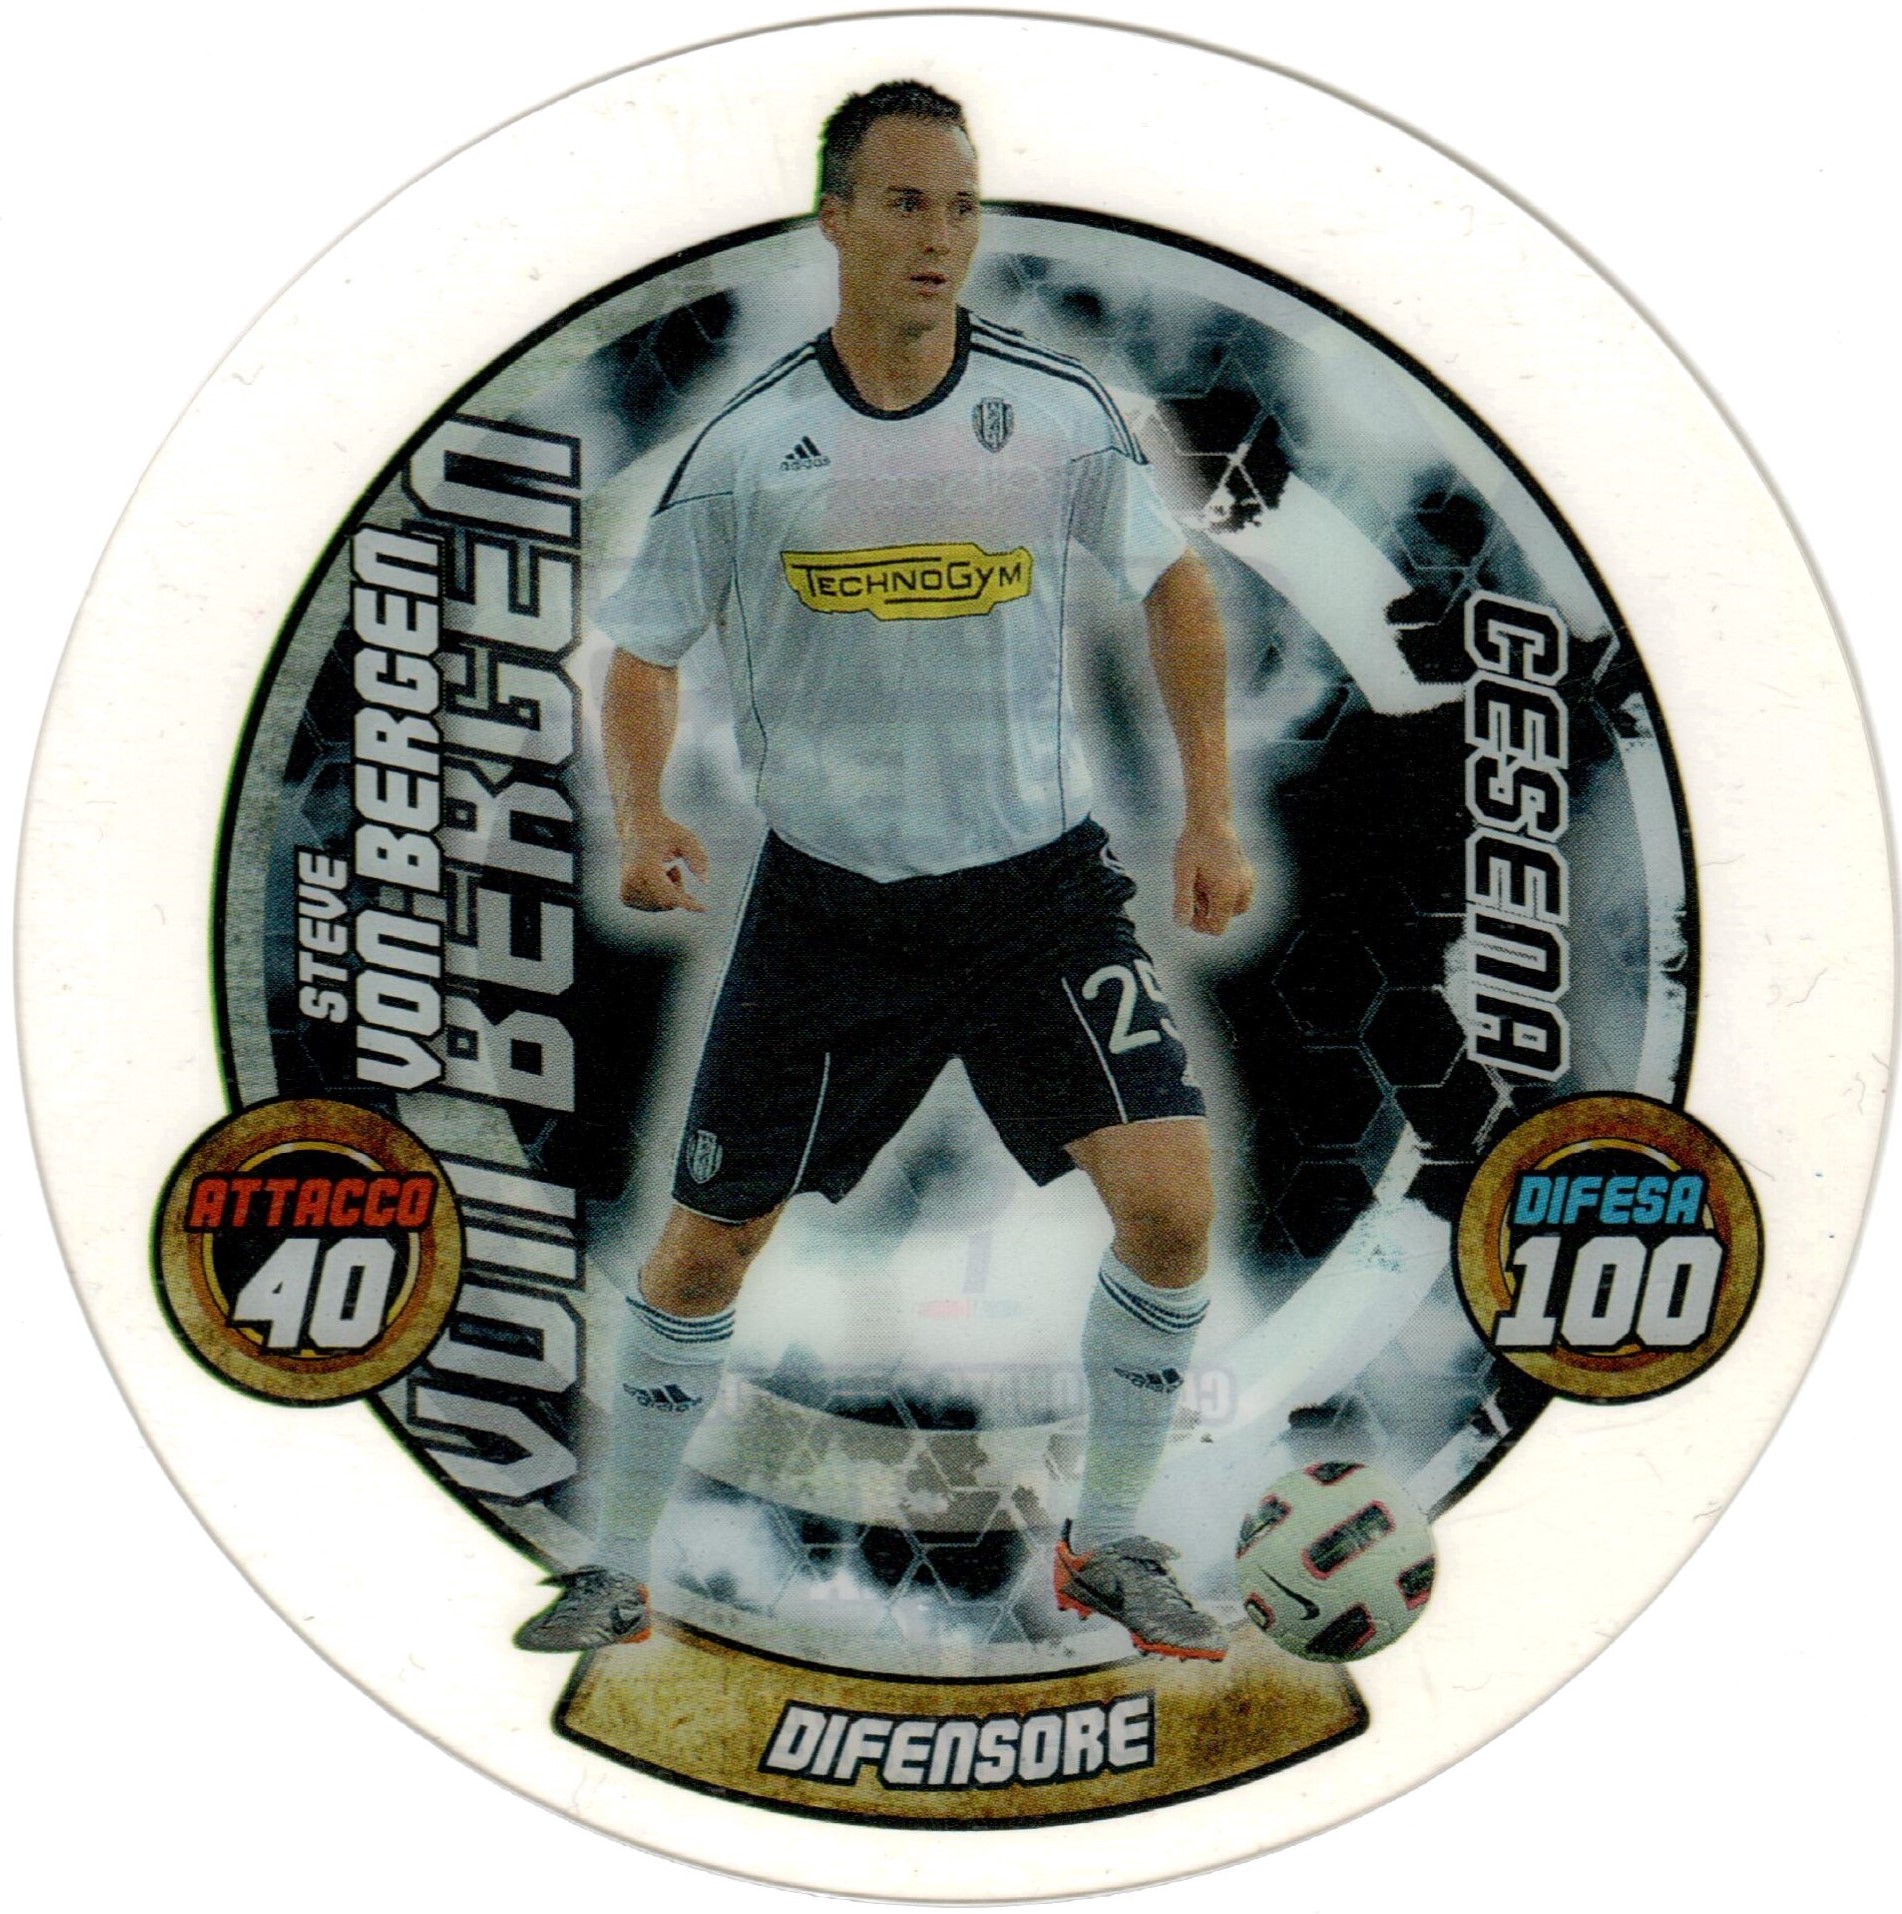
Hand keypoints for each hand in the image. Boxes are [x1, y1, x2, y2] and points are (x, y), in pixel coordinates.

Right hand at [620, 812, 708, 912]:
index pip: (668, 894)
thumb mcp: (685, 838)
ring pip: (662, 906)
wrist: (636, 828)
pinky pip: (653, 907)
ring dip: (670, 892)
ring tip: (663, 870)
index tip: (704, 909)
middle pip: (668, 902)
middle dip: (678, 889)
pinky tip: (655, 878)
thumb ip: (698, 858)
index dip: (687, 902)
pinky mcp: (625, 897)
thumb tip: (705, 882)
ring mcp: (626, 891)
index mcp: (644, 868)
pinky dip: (660, 896)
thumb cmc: (665, 831)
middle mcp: (631, 882)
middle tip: (674, 868)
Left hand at [1173, 819, 1253, 934]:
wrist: (1210, 819)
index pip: (1217, 928)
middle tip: (1194, 888)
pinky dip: (1224, 892)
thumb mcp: (1182, 873)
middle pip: (1225, 918)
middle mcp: (1243, 889)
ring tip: (1201, 880)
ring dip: (1216, 901)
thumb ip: (1183, 900)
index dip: (1200, 925)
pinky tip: (1211, 875)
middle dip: (1208, 911)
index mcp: (1227, 893)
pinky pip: (1238, 894)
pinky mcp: (1248, 873)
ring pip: (1233, 907)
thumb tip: (1181, 924)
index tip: (1187, 908)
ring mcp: (1248, 881)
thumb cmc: (1193, 845)